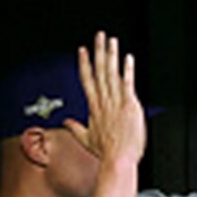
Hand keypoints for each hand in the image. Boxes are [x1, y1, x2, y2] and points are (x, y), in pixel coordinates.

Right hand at [68, 31, 143, 164]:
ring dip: (112, 55)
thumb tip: (67, 122)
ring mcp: (116, 102)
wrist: (118, 160)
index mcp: (94, 107)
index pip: (87, 79)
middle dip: (98, 51)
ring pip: (112, 73)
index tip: (82, 50)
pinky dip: (127, 70)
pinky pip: (127, 83)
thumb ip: (75, 128)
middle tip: (99, 36)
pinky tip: (128, 58)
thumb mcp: (87, 139)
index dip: (84, 63)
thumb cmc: (106, 153)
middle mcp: (104, 101)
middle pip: (99, 71)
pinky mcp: (129, 105)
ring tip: (111, 40)